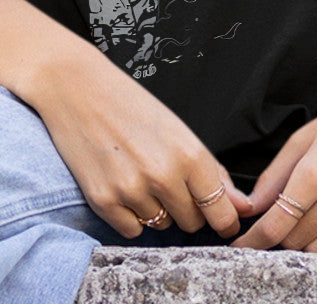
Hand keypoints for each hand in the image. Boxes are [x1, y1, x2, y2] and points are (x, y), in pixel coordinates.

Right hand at [30, 48, 251, 238]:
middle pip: (192, 222)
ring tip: (139, 173)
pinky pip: (131, 230)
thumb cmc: (130, 104)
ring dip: (156, 209)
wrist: (76, 87)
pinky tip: (122, 185)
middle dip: (186, 207)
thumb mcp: (178, 129)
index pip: (221, 211)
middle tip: (168, 179)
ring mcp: (131, 190)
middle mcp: (163, 176)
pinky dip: (130, 215)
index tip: (223, 221)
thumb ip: (211, 171)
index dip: (225, 220)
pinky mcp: (103, 201)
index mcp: (189, 154)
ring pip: (161, 226)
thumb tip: (240, 207)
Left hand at [232, 76, 316, 255]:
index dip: (254, 240)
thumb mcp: (305, 138)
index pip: (276, 225)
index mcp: (316, 173)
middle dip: (280, 236)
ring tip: (305, 223)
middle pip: (296, 241)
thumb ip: (275, 176)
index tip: (242, 245)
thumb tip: (253, 207)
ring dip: (307, 243)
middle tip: (278, 223)